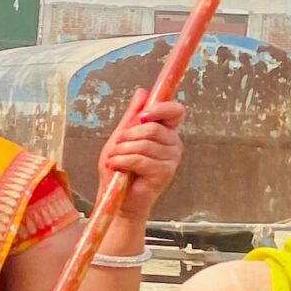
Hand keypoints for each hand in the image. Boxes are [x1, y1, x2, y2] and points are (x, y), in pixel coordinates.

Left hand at [99, 88, 185, 222]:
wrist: (117, 198)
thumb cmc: (119, 168)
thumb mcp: (121, 137)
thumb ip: (132, 116)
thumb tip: (143, 91)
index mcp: (165, 132)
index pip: (175, 111)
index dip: (161, 108)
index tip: (142, 115)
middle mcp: (173, 143)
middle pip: (152, 127)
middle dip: (127, 136)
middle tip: (117, 148)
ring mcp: (172, 158)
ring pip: (143, 144)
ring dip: (121, 151)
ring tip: (116, 160)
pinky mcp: (166, 172)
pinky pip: (140, 158)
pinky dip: (122, 161)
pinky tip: (117, 167)